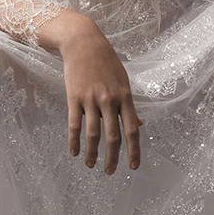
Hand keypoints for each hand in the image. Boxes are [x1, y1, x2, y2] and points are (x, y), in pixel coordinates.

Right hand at [41, 11, 141, 174]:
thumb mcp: (123, 81)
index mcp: (125, 96)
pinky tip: (74, 152)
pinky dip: (74, 141)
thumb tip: (139, 126)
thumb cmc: (106, 61)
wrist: (84, 42)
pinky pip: (74, 125)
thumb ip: (129, 105)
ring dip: (92, 154)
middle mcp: (110, 100)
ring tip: (91, 165)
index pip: (133, 129)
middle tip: (111, 172)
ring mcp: (91, 99)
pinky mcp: (74, 97)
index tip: (133, 167)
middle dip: (113, 158)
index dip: (134, 150)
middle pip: (113, 136)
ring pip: (93, 134)